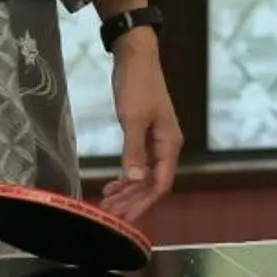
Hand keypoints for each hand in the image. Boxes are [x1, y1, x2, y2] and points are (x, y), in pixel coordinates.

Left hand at [104, 33, 180, 222]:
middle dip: (132, 201)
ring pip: (144, 176)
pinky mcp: (144, 135)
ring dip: (127, 191)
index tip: (126, 219)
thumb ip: (133, 151)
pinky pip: (138, 164)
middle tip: (110, 216)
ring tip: (107, 205)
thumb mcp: (132, 119)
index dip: (144, 203)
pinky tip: (111, 186)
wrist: (136, 57)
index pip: (161, 184)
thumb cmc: (137, 85)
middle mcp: (166, 147)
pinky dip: (125, 176)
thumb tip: (134, 180)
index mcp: (169, 144)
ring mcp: (156, 141)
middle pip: (152, 184)